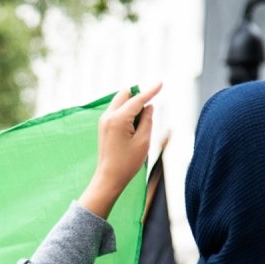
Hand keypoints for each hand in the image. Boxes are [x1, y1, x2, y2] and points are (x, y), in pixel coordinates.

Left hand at [79, 83, 161, 218]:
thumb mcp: (144, 140)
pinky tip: (132, 128)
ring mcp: (103, 121)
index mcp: (118, 119)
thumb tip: (148, 106)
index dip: (150, 91)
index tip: (161, 83)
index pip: (137, 99)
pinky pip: (117, 111)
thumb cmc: (127, 163)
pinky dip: (126, 113)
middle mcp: (108, 116)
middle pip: (125, 94)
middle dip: (138, 97)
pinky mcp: (103, 126)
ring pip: (120, 102)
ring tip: (139, 128)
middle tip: (147, 113)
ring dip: (132, 106)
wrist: (109, 178)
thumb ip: (147, 120)